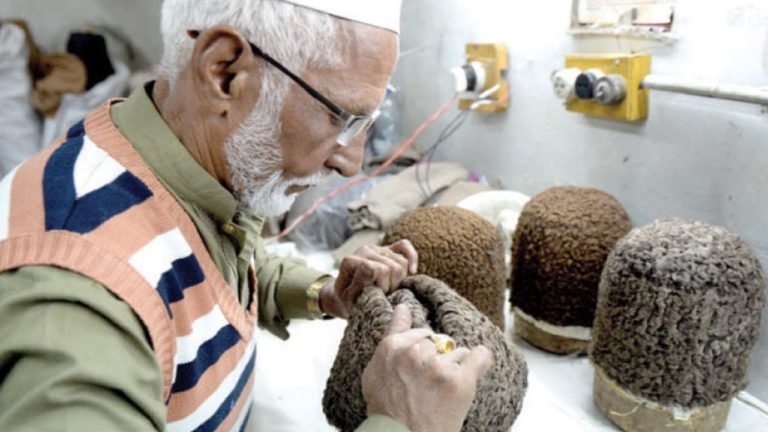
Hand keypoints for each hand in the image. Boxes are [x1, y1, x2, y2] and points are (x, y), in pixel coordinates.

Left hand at [321, 240, 417, 318]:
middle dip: (391, 285)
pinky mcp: (388, 248)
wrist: (349, 296)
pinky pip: (405, 245)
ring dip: (400, 280)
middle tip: (383, 295)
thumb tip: (371, 266)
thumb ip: (359, 283)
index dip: (381, 286)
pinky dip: (412, 258)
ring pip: (402, 261)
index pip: (378, 269)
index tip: (375, 295)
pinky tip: (412, 272)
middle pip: (393, 267)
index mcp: (350, 261)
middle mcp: (364, 250)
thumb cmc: (350, 300)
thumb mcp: (350, 299)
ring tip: (389, 289)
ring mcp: (377, 248)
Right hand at [361, 304, 493, 431]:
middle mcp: (415, 353)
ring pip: (459, 352)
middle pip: (440, 342)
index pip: (422, 333)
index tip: (421, 372)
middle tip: (429, 386)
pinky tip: (474, 371)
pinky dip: (481, 362)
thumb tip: (403, 307)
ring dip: (455, 369)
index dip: (424, 353)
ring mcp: (438, 366)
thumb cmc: (387, 409)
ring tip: (443, 392)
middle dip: (438, 359)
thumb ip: (392, 335)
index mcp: (393, 347)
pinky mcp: (459, 381)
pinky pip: (480, 356)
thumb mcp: (376, 370)